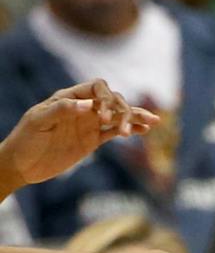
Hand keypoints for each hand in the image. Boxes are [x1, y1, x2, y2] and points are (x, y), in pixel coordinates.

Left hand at [0, 80, 158, 190]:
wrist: (22, 164)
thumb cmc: (26, 139)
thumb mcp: (38, 122)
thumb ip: (62, 110)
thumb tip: (88, 105)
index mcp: (69, 98)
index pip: (96, 88)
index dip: (106, 99)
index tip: (105, 119)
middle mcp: (82, 108)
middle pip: (112, 100)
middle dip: (124, 111)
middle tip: (124, 130)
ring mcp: (89, 124)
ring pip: (118, 115)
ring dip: (134, 117)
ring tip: (153, 122)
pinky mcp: (93, 140)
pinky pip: (115, 132)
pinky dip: (130, 129)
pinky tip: (143, 130)